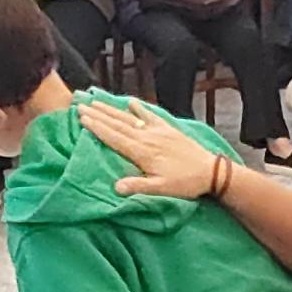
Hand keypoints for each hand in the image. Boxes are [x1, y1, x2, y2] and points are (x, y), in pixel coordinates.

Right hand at [78, 99, 221, 198]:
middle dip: (98, 114)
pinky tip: (131, 102)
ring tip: (97, 101)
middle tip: (81, 105)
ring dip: (112, 110)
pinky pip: (151, 116)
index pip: (114, 137)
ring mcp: (158, 131)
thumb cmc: (185, 183)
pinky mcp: (169, 130)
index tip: (82, 117)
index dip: (97, 127)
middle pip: (118, 124)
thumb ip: (138, 186)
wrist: (211, 171)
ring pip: (130, 118)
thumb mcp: (161, 189)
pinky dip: (140, 109)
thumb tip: (115, 187)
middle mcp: (148, 138)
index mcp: (142, 152)